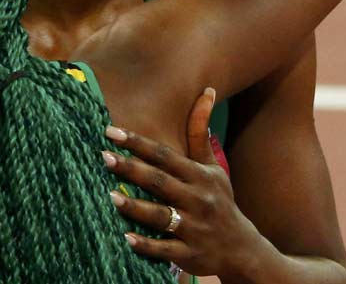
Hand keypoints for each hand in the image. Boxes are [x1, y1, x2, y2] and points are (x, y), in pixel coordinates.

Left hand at [103, 88, 260, 278]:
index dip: (138, 143)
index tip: (112, 132)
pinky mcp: (189, 254)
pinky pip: (165, 249)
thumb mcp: (212, 167)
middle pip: (160, 181)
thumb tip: (206, 91)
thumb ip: (199, 133)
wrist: (241, 248)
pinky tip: (126, 237)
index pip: (164, 155)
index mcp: (199, 176)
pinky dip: (147, 245)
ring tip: (110, 196)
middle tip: (104, 156)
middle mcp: (197, 199)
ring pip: (161, 215)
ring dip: (136, 207)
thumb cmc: (219, 200)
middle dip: (132, 168)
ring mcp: (193, 228)